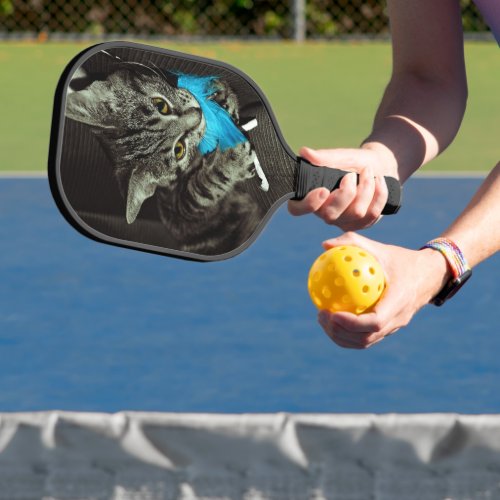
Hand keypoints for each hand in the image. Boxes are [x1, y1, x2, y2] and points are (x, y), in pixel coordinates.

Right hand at [288, 145, 397, 230]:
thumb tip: (304, 152)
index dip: (308, 204)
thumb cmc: (354, 162)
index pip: (297, 209)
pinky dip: (379, 193)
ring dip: (366, 188)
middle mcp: (324, 213)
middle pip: (330, 215)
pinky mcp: (362, 224)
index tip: (323, 190)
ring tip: (368, 172)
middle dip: (346, 193)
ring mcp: (343, 221)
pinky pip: (372, 214)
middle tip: (351, 174)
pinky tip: (379, 181)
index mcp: (312, 196)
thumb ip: (324, 157)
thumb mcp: (341, 156)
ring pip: (356, 213)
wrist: (379, 166)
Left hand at [316, 232, 450, 348]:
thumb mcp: (380, 248)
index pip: (375, 322)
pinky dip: (347, 334)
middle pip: (366, 338)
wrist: (429, 275)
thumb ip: (353, 243)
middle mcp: (398, 319)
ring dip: (341, 336)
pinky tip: (332, 318)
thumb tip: (325, 245)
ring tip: (323, 319)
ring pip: (365, 342)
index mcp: (399, 301)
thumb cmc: (401, 259)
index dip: (352, 323)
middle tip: (321, 315)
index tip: (332, 313)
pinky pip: (366, 337)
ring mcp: (394, 327)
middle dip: (340, 332)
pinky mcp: (389, 329)